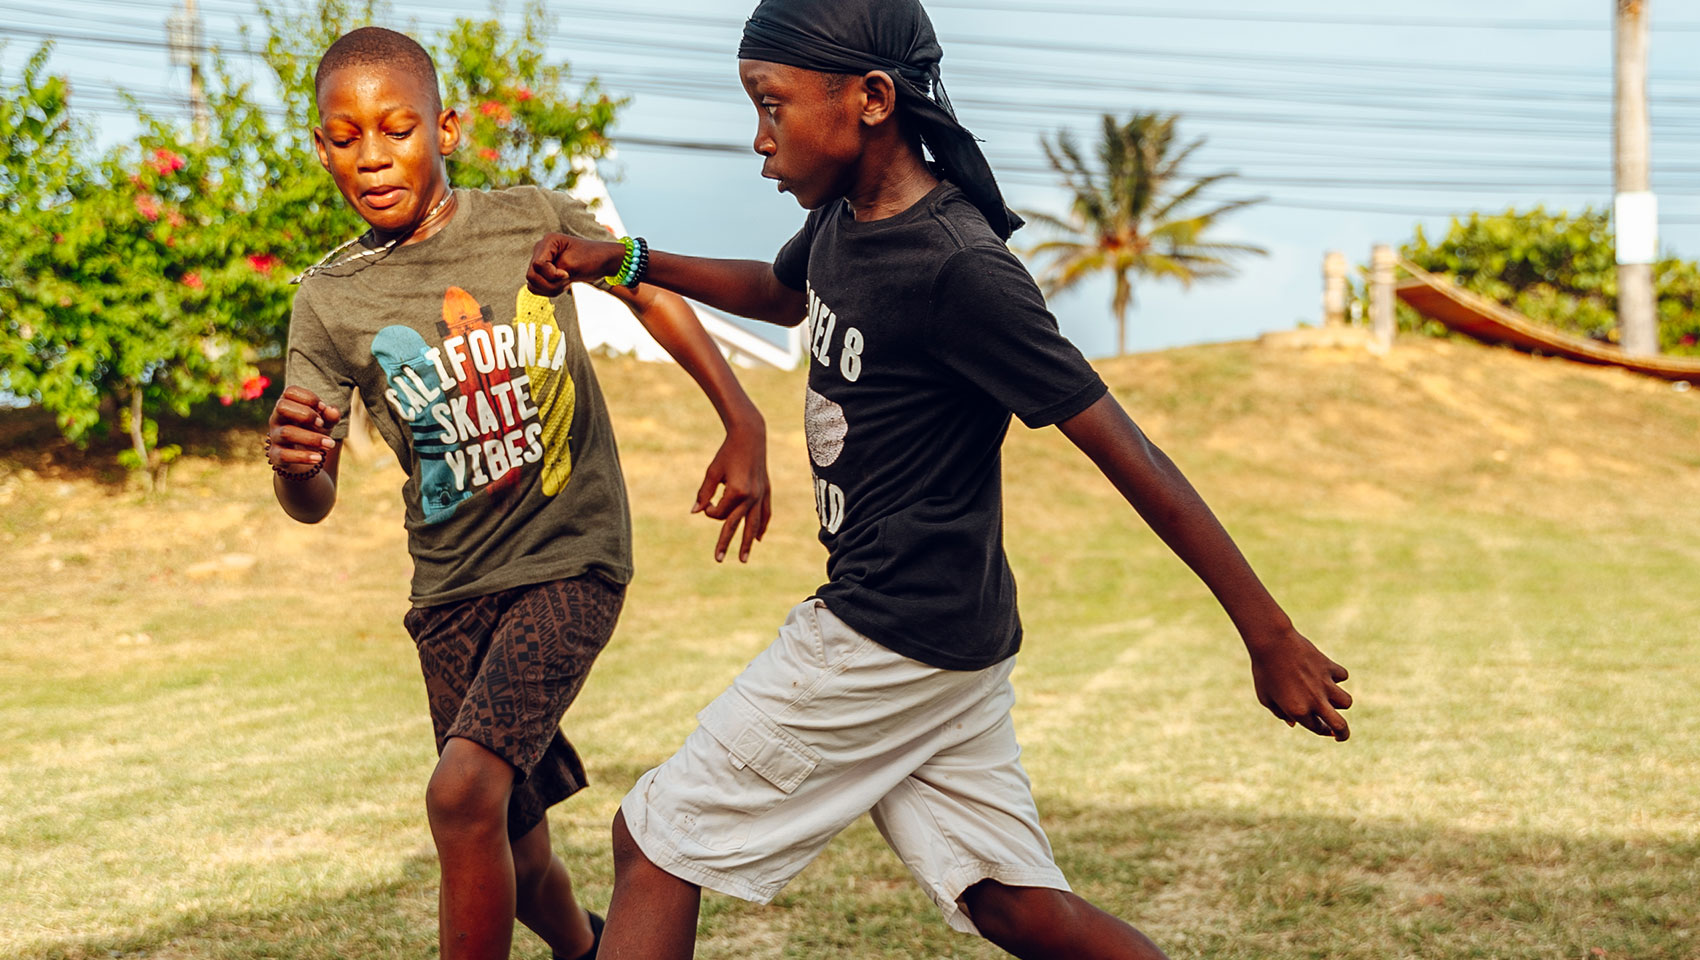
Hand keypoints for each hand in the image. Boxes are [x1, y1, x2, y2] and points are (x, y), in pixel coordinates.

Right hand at [267, 385, 340, 474]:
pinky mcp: (275, 456)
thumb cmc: (313, 433)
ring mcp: (275, 437)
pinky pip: (284, 455)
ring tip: (330, 444)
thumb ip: (330, 415)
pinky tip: (318, 457)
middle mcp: (277, 419)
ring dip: (312, 438)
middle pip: (282, 407)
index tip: (322, 408)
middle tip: (321, 424)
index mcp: (288, 406)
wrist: (304, 460)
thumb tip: (331, 410)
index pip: (290, 392)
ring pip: (286, 432)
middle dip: (306, 414)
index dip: (308, 397)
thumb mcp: (325, 423)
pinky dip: (304, 456)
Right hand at [527, 232, 625, 296]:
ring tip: (567, 283)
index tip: (567, 275)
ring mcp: (542, 260)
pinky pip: (538, 287)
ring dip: (550, 289)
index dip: (551, 275)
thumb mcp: (572, 265)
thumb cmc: (592, 258)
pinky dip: (550, 290)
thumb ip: (552, 274)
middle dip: (550, 284)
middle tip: (567, 280)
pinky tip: (564, 285)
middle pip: (532, 276)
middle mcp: (542, 249)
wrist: (603, 261)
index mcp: (548, 241)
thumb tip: (533, 282)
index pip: (537, 265)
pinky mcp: (545, 271)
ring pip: (533, 283)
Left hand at [692, 421, 770, 562]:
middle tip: (718, 559)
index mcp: (736, 492)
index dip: (709, 511)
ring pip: (754, 524)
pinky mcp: (766, 491)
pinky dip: (762, 526)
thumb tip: (695, 512)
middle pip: (736, 525)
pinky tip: (759, 537)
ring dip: (748, 542)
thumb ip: (704, 493)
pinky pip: (765, 513)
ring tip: (743, 558)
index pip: (719, 513)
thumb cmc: (727, 452)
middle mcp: (751, 497)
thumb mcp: (712, 472)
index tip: (707, 502)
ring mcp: (761, 495)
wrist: (750, 437)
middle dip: (726, 543)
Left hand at [1247, 629, 1352, 740]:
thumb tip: (1293, 724)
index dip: (1321, 731)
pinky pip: (1342, 676)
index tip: (1324, 730)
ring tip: (1330, 696)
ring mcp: (1324, 684)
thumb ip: (1280, 713)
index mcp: (1298, 711)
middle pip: (1340, 726)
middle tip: (1340, 734)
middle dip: (1342, 734)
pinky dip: (1336, 676)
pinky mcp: (1329, 667)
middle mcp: (1314, 701)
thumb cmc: (1263, 671)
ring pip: (1346, 702)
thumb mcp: (1265, 697)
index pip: (1317, 729)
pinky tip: (1325, 672)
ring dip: (1340, 702)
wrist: (1271, 642)